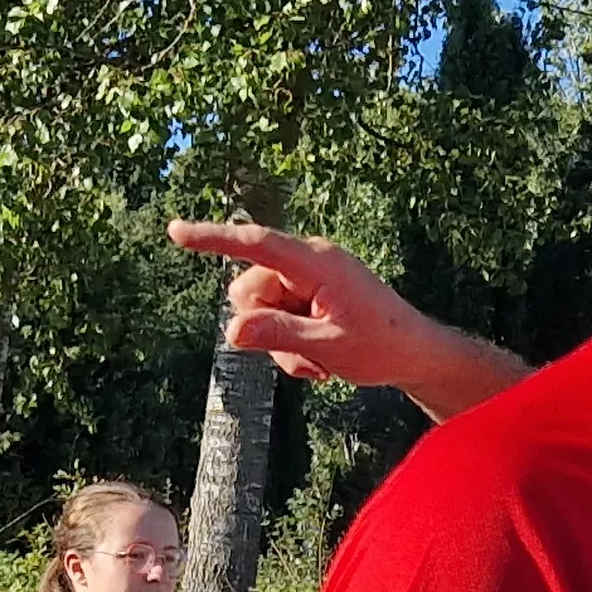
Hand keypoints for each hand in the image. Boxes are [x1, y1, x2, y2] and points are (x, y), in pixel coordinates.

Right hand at [166, 220, 523, 417]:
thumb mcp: (327, 345)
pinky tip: (320, 360)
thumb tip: (232, 330)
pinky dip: (291, 344)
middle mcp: (309, 263)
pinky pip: (278, 318)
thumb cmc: (380, 346)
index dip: (212, 238)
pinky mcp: (311, 297)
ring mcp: (309, 280)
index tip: (176, 231)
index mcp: (316, 263)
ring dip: (280, 342)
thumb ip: (278, 335)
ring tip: (318, 360)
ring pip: (260, 310)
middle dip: (263, 326)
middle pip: (250, 289)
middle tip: (303, 353)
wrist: (416, 354)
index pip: (255, 244)